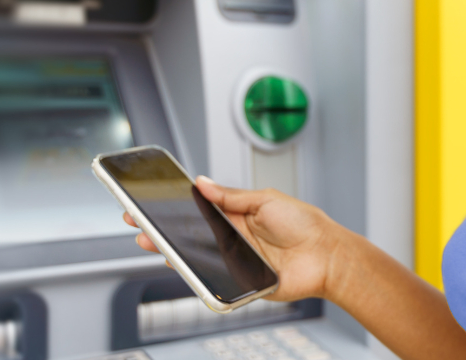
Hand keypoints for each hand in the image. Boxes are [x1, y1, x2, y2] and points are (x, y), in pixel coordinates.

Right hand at [124, 176, 351, 302]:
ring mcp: (234, 261)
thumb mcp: (265, 199)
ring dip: (172, 250)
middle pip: (191, 235)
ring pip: (197, 258)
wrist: (327, 255)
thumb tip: (202, 182)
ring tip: (151, 241)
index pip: (199, 211)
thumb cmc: (304, 224)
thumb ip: (231, 196)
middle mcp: (233, 238)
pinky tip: (179, 263)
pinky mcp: (240, 283)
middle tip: (137, 221)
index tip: (149, 201)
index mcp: (238, 215)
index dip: (175, 207)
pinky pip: (213, 280)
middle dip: (163, 228)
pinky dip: (195, 274)